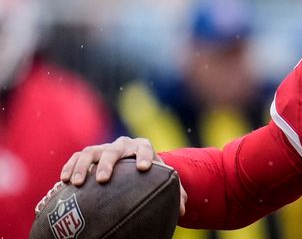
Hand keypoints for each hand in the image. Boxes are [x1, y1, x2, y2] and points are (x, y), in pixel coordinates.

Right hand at [60, 136, 186, 215]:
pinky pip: (76, 157)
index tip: (143, 168)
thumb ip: (175, 192)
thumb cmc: (150, 174)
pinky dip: (70, 166)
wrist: (134, 162)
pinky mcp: (89, 154)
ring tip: (76, 182)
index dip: (144, 156)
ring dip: (82, 166)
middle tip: (103, 179)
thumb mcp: (161, 179)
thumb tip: (182, 210)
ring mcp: (104, 148)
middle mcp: (122, 146)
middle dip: (108, 163)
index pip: (144, 147)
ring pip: (90, 152)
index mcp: (142, 147)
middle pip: (114, 150)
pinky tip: (63, 182)